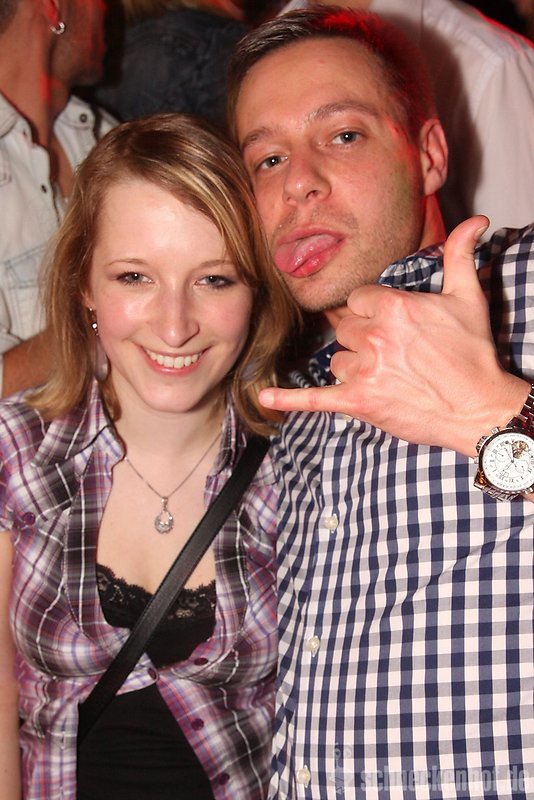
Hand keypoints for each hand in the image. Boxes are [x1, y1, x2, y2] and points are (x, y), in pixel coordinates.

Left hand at [260, 216, 529, 456]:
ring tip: (386, 376)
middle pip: (345, 329)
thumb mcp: (468, 298)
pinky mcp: (358, 402)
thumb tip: (475, 221)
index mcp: (392, 307)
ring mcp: (363, 370)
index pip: (358, 300)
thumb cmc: (473, 354)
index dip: (372, 312)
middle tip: (393, 353)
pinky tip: (265, 397)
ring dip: (353, 367)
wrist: (479, 408)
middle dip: (363, 339)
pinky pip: (315, 398)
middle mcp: (373, 336)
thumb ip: (461, 256)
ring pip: (336, 360)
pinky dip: (289, 399)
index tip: (390, 324)